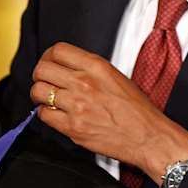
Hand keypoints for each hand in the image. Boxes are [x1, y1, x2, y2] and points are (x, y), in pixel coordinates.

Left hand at [30, 43, 187, 182]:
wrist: (149, 137)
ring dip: (40, 95)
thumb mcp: (115, 76)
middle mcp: (84, 83)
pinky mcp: (73, 127)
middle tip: (45, 81)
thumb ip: (89, 69)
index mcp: (96, 66)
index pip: (57, 50)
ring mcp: (76, 105)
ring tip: (49, 99)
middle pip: (42, 69)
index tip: (49, 63)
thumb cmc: (136, 109)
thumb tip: (66, 68)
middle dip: (40, 75)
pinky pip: (44, 115)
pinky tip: (56, 114)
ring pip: (38, 91)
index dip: (48, 56)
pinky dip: (46, 113)